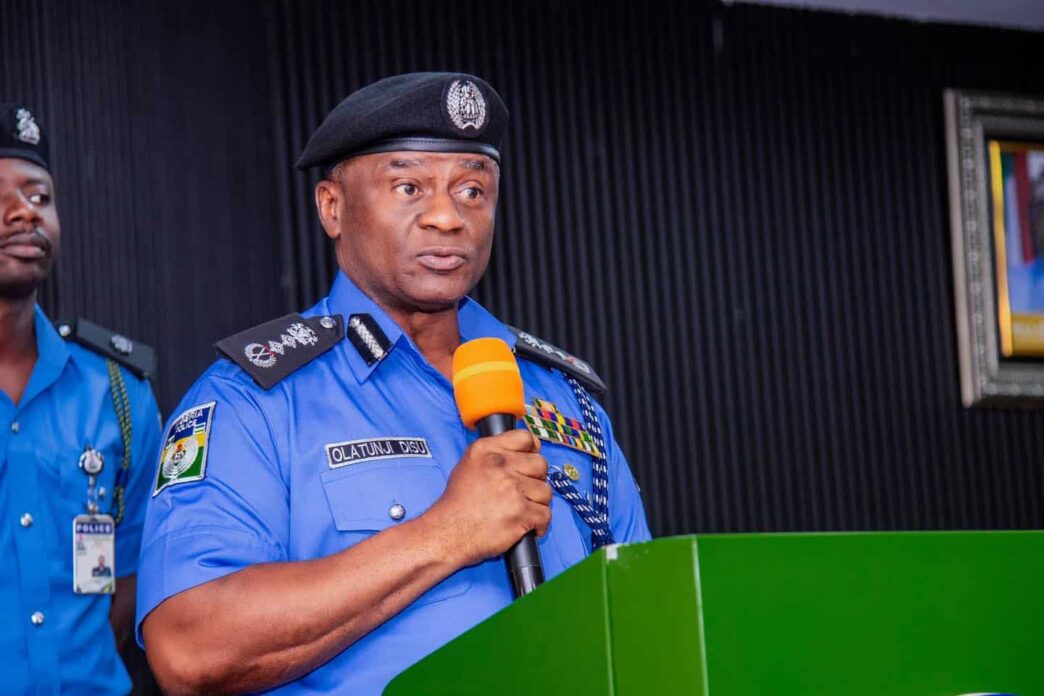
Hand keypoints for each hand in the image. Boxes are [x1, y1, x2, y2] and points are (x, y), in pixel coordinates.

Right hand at [424, 430, 550, 566]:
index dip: (532, 451)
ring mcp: (512, 489)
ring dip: (537, 503)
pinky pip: (545, 514)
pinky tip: (528, 525)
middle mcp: (500, 465)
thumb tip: (523, 452)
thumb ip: (494, 453)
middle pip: (540, 464)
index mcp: (486, 450)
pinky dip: (539, 524)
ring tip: (522, 510)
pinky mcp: (521, 513)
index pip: (525, 438)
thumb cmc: (457, 504)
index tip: (530, 462)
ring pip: (545, 491)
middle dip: (536, 479)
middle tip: (524, 491)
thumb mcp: (468, 464)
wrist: (447, 533)